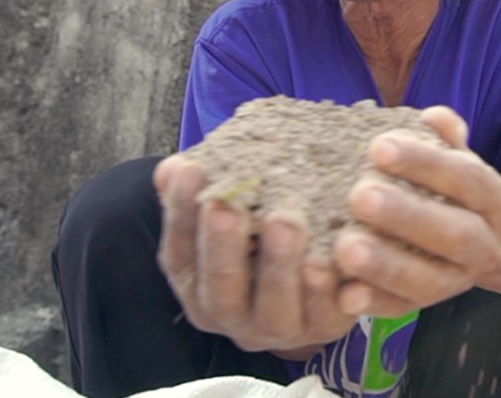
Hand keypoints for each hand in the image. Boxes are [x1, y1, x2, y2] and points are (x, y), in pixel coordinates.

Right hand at [153, 155, 356, 353]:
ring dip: (278, 268)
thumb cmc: (267, 230)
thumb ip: (208, 189)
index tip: (190, 172)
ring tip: (285, 223)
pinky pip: (325, 317)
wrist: (327, 273)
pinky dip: (327, 292)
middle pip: (220, 293)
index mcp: (200, 285)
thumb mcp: (237, 207)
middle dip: (223, 249)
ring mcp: (279, 330)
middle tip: (230, 207)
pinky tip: (328, 260)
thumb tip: (172, 170)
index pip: (180, 255)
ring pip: (274, 313)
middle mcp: (234, 316)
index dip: (181, 214)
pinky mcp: (326, 328)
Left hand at [332, 106, 500, 316]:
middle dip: (406, 216)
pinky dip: (373, 303)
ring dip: (386, 265)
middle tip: (360, 196)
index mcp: (493, 201)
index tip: (378, 146)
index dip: (426, 163)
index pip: (466, 179)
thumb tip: (434, 117)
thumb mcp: (456, 160)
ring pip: (429, 281)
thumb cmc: (452, 191)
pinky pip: (402, 311)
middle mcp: (484, 245)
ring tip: (345, 247)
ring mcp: (457, 281)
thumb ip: (447, 138)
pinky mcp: (427, 307)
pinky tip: (345, 294)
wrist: (478, 243)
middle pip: (453, 234)